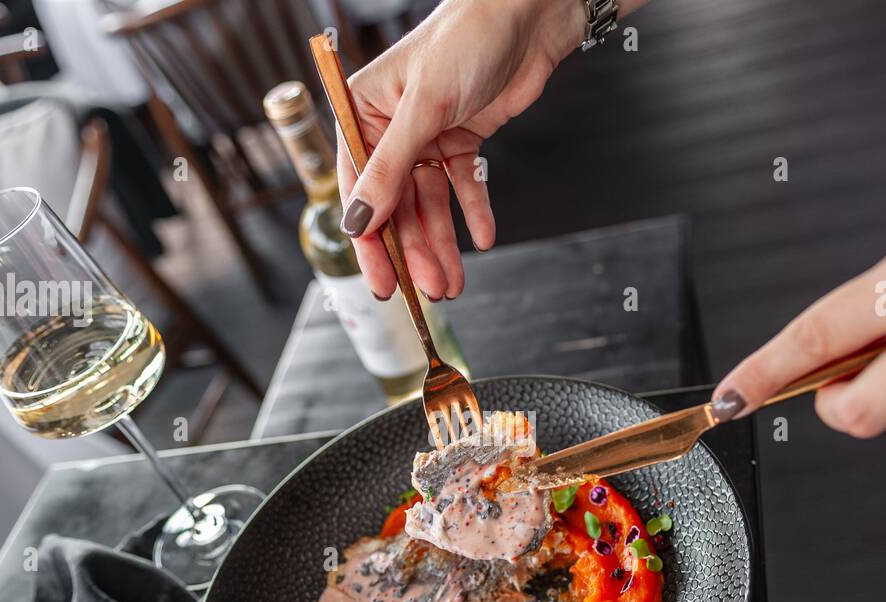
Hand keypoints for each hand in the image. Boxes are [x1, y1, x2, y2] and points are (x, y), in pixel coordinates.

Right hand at [336, 0, 586, 299]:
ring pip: (430, 204)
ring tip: (454, 282)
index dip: (370, 240)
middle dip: (414, 251)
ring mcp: (428, 136)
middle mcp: (391, 128)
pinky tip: (482, 239)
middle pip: (397, 205)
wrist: (527, 15)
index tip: (382, 281)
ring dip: (442, 244)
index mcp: (363, 112)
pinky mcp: (462, 139)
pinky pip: (463, 186)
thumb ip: (390, 169)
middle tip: (429, 292)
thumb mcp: (423, 107)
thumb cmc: (466, 39)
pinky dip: (474, 213)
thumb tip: (359, 221)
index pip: (358, 189)